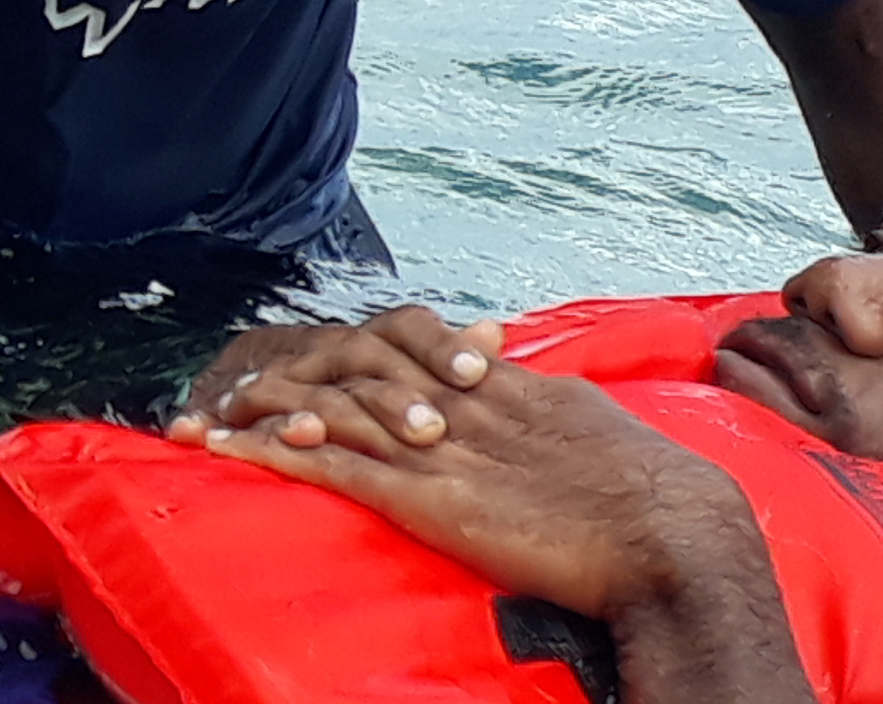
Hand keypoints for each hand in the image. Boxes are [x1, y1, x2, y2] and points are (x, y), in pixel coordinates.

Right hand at [168, 306, 506, 455]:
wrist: (231, 379)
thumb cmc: (325, 382)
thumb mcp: (386, 370)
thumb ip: (440, 355)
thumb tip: (495, 331)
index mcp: (366, 342)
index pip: (406, 327)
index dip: (441, 343)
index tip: (479, 371)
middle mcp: (325, 350)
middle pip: (362, 354)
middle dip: (397, 395)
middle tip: (434, 430)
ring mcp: (278, 374)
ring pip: (313, 388)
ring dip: (333, 411)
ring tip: (365, 436)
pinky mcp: (237, 405)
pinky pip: (252, 412)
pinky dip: (266, 426)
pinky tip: (295, 436)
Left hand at [200, 364, 762, 627]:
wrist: (669, 535)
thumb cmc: (650, 494)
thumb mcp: (586, 425)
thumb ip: (542, 402)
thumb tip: (517, 383)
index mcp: (501, 383)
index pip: (408, 346)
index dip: (354, 350)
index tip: (316, 360)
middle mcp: (462, 402)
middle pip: (357, 362)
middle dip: (295, 369)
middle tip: (242, 381)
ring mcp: (443, 448)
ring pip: (334, 406)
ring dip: (265, 407)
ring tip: (213, 414)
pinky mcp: (431, 499)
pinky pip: (336, 467)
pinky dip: (277, 454)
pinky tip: (234, 452)